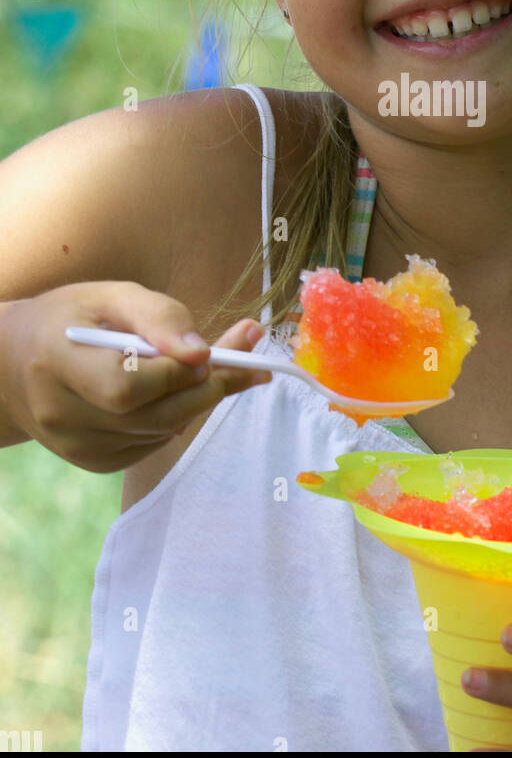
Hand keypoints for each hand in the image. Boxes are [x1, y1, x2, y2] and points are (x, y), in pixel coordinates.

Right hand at [1, 282, 271, 472]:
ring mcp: (75, 445)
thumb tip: (203, 352)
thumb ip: (159, 316)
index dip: (176, 374)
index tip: (215, 349)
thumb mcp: (112, 295)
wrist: (18, 364)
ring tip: (213, 367)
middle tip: (243, 362)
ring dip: (196, 401)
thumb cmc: (73, 318)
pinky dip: (174, 418)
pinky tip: (170, 393)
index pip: (126, 386)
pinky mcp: (94, 461)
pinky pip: (153, 444)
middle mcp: (60, 413)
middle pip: (151, 417)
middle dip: (205, 389)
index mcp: (57, 360)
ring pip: (161, 432)